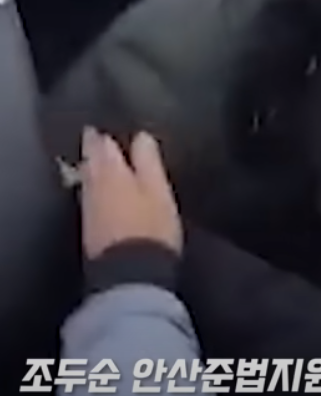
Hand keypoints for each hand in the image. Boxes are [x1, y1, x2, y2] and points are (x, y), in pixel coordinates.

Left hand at [79, 127, 181, 258]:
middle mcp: (94, 186)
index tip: (107, 123)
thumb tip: (141, 136)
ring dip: (93, 166)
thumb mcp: (159, 189)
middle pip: (90, 159)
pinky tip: (101, 190)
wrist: (132, 272)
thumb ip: (148, 161)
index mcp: (112, 172)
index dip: (106, 132)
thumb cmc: (151, 227)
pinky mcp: (90, 227)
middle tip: (98, 135)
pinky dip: (95, 187)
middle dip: (94, 146)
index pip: (104, 143)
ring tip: (99, 158)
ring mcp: (88, 208)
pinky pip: (89, 197)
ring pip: (87, 177)